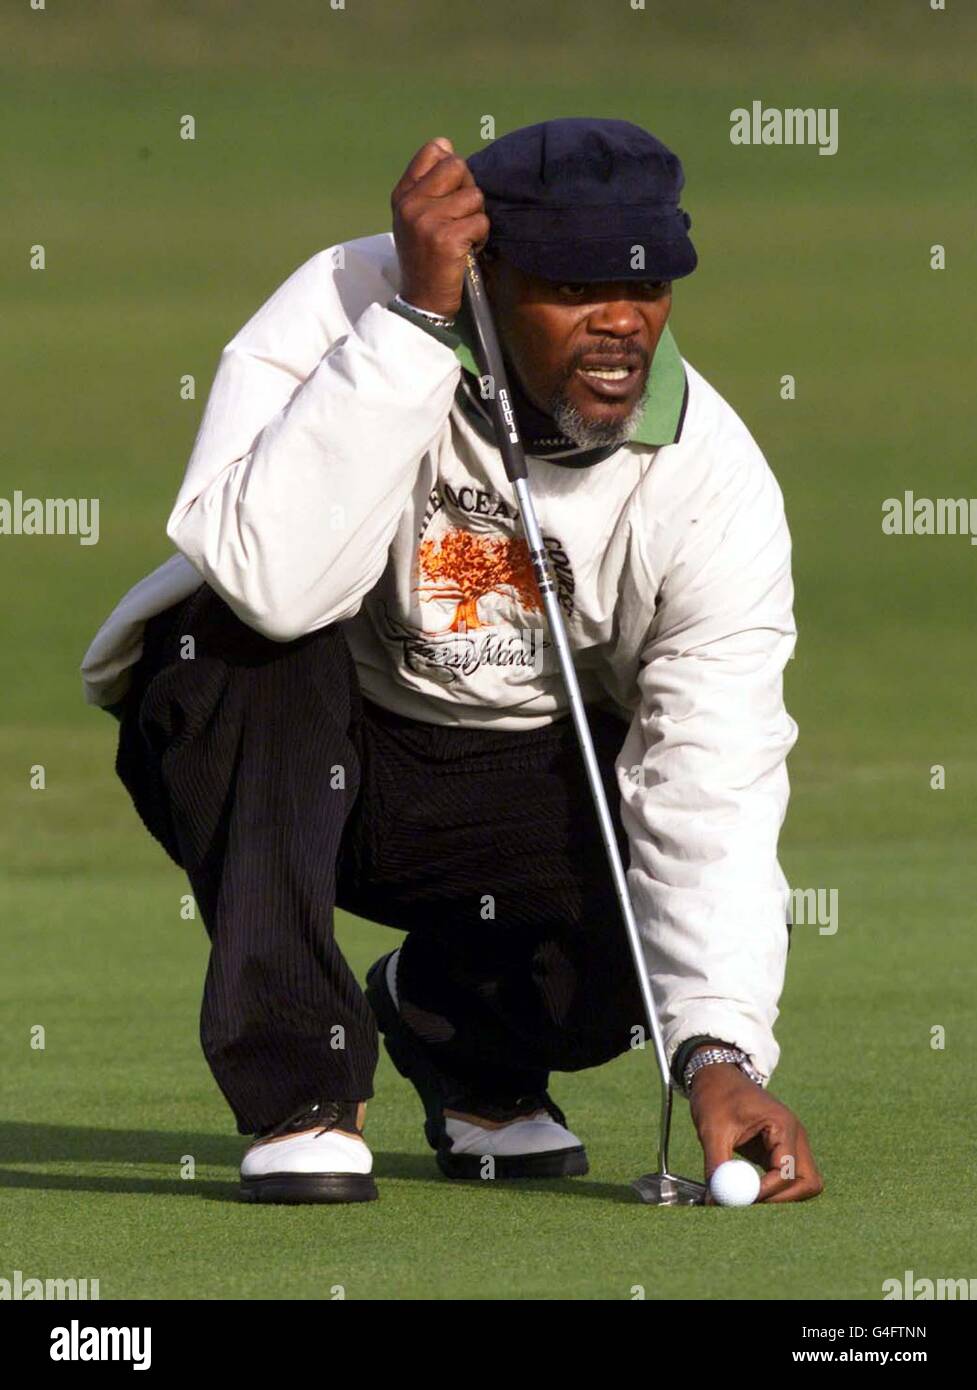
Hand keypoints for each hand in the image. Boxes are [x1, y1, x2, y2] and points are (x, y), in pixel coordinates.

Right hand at [391, 137, 489, 319]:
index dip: (451, 167)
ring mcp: (427, 220)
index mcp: (403, 194)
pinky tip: (468, 249)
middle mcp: (411, 203)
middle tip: (461, 216)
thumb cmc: (424, 258)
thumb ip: (428, 183)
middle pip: (458, 167)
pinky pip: (481, 221)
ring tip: (464, 236)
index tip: (451, 191)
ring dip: (477, 218)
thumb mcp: (415, 217)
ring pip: (474, 196)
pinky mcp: (446, 238)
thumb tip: (446, 144)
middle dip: (468, 190)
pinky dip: (481, 237)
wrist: (422, 301)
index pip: (433, 151)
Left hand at [689, 1061, 823, 1202]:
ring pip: (803, 1184)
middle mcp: (795, 1136)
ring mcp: (792, 1144)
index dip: (766, 1191)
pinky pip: (788, 1179)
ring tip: (746, 1196)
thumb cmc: (716, 1096)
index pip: (788, 1171)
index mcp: (783, 1125)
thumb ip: (716, 1166)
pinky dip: (772, 1190)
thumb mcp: (712, 1130)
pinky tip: (747, 1190)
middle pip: (808, 1182)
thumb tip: (716, 1201)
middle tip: (750, 1205)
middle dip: (782, 1200)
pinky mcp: (782, 1152)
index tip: (739, 1199)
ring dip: (780, 1196)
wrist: (717, 1077)